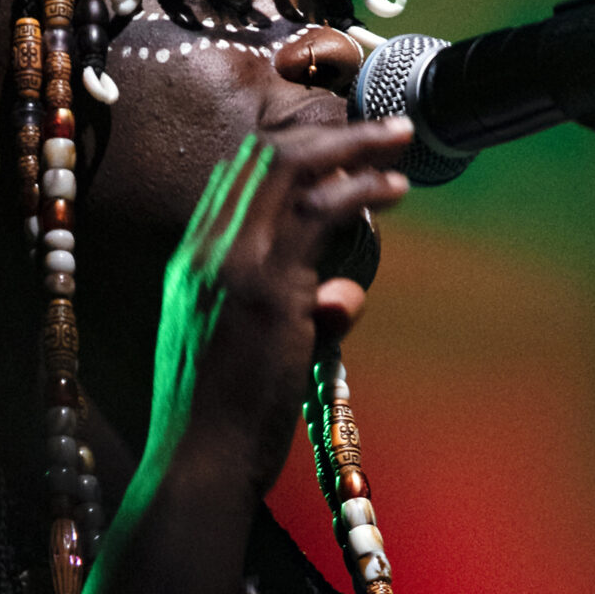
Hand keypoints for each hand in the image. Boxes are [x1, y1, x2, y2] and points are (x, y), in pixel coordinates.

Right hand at [145, 117, 411, 496]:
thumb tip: (338, 298)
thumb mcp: (249, 351)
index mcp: (192, 262)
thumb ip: (293, 312)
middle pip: (266, 157)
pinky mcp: (268, 289)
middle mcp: (206, 250)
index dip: (293, 150)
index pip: (237, 176)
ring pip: (295, 170)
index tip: (338, 149)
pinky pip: (320, 214)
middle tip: (387, 129)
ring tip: (402, 144)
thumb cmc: (223, 422)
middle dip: (332, 135)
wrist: (198, 464)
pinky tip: (394, 192)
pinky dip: (362, 190)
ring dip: (356, 149)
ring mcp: (233, 264)